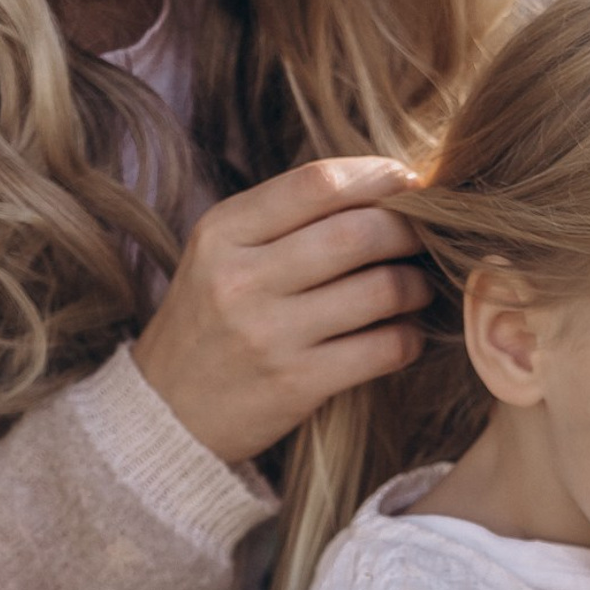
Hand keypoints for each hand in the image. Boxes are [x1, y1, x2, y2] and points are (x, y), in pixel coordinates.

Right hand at [131, 157, 431, 464]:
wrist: (165, 412)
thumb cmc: (210, 319)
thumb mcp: (221, 252)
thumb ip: (287, 216)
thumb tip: (387, 183)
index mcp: (223, 231)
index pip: (317, 183)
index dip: (378, 177)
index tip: (408, 184)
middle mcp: (242, 279)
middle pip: (359, 233)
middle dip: (409, 230)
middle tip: (424, 238)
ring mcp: (269, 334)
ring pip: (381, 290)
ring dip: (416, 285)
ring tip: (415, 288)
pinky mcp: (296, 384)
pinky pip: (384, 348)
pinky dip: (408, 337)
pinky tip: (401, 334)